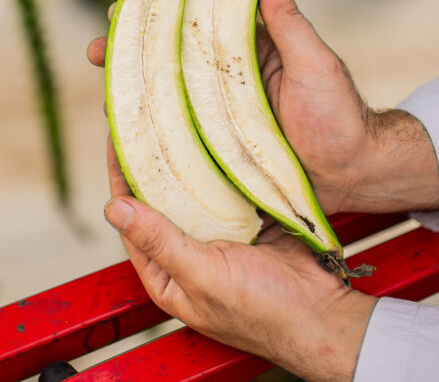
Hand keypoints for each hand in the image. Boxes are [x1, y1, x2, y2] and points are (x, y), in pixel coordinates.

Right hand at [86, 0, 438, 214]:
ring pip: (169, 92)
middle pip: (172, 53)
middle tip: (101, 46)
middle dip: (134, 47)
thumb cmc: (342, 116)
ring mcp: (221, 112)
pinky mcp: (220, 147)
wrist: (356, 175)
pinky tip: (125, 130)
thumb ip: (289, 20)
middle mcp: (228, 75)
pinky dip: (151, 127)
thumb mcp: (315, 63)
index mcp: (250, 45)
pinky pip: (180, 132)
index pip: (199, 14)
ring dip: (135, 87)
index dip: (165, 2)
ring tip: (105, 89)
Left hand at [103, 139, 375, 381]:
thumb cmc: (260, 309)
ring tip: (180, 123)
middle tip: (148, 123)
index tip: (116, 143)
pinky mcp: (251, 222)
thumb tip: (115, 208)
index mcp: (167, 274)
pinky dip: (225, 167)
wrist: (323, 315)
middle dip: (155, 166)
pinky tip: (219, 140)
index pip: (133, 221)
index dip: (123, 182)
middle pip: (163, 203)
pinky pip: (231, 189)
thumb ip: (158, 241)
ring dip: (190, 163)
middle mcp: (189, 254)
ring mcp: (221, 237)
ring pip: (196, 192)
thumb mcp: (202, 275)